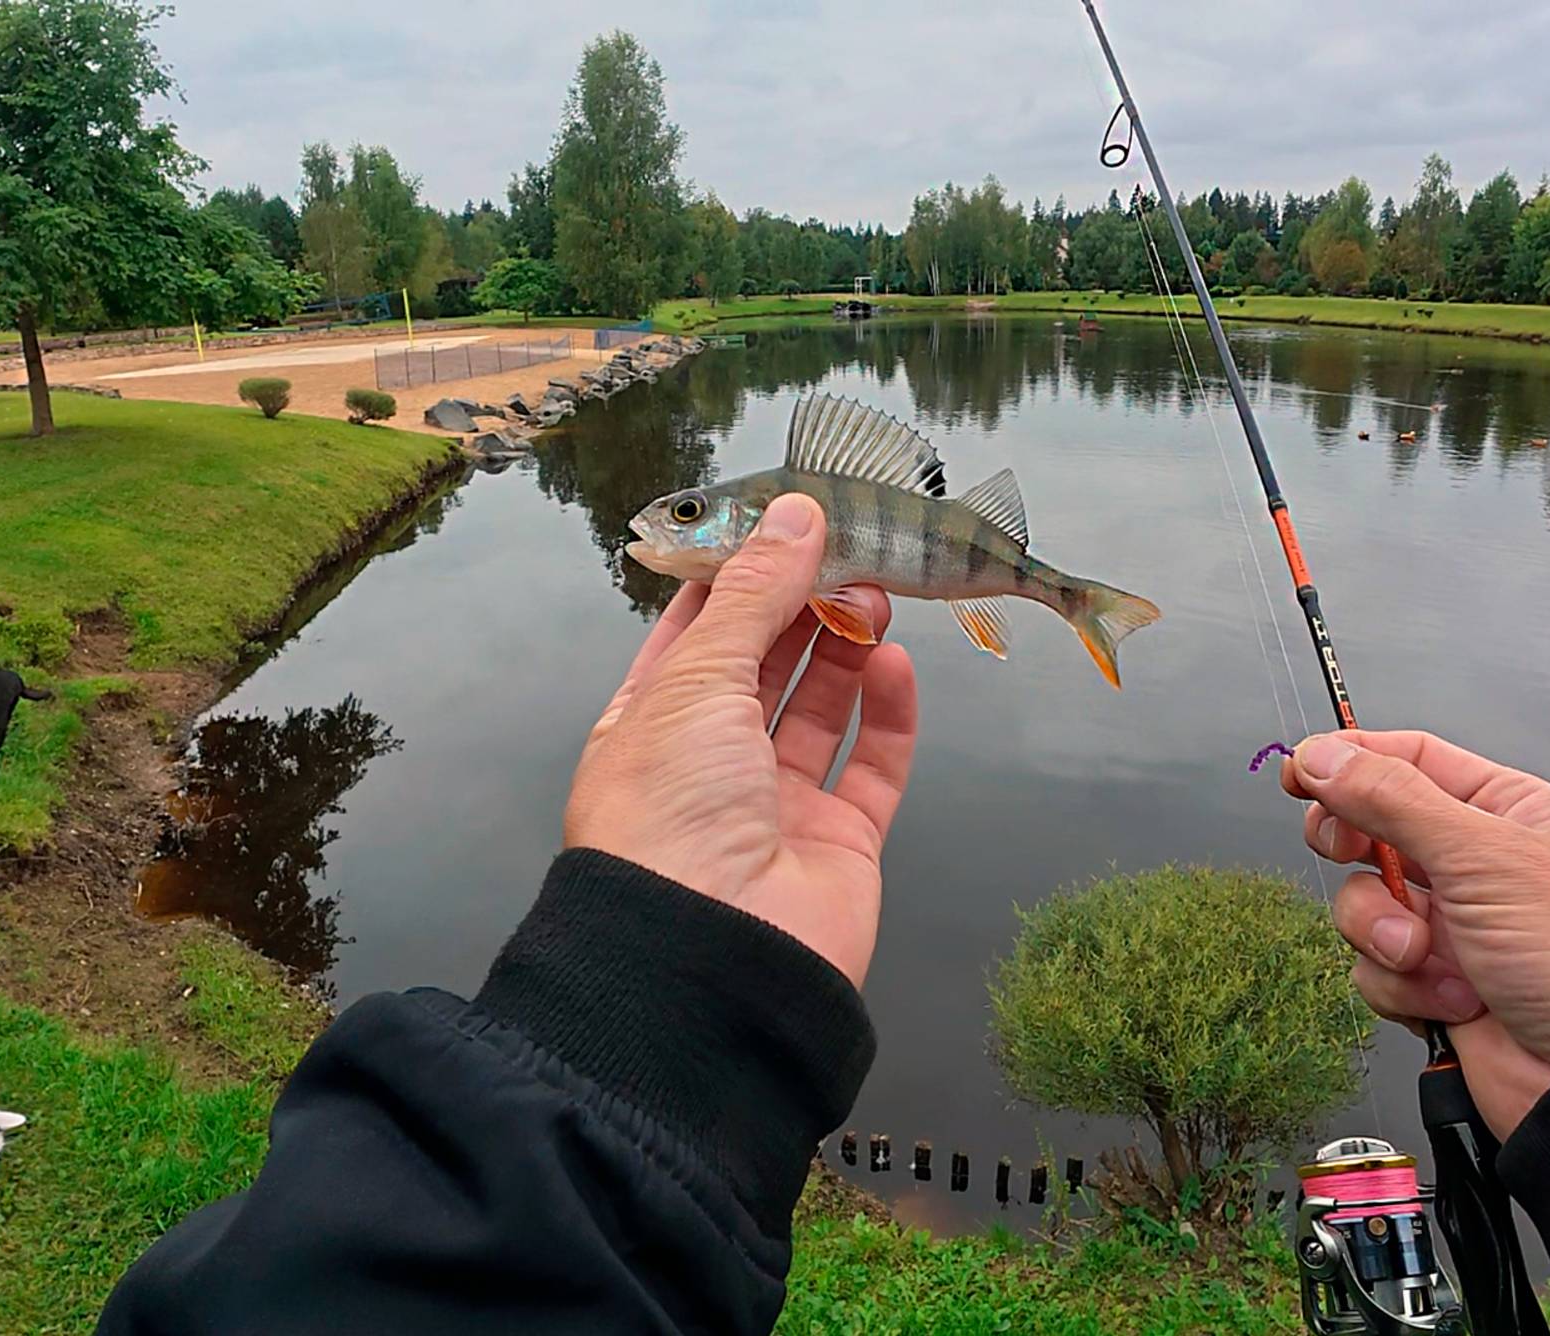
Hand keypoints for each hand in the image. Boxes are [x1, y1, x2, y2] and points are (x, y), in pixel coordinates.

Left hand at [564, 493, 917, 986]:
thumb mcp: (699, 679)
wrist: (710, 957)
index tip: (784, 522)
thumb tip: (795, 513)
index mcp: (651, 726)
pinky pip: (873, 765)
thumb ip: (756, 593)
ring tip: (879, 593)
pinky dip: (891, 713)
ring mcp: (776, 807)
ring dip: (849, 647)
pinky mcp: (841, 842)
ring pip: (822, 709)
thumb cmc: (670, 814)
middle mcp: (710, 765)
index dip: (739, 577)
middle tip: (849, 550)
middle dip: (805, 604)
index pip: (696, 634)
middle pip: (766, 665)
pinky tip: (898, 663)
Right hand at [1282, 730, 1549, 1135]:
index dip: (1351, 761)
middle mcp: (1479, 867)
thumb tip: (1325, 756)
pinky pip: (1375, 970)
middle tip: (1346, 849)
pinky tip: (1453, 999)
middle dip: (1354, 848)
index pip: (1413, 762)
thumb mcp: (1484, 856)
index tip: (1299, 768)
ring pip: (1365, 906)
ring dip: (1383, 932)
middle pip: (1375, 832)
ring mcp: (1456, 930)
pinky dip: (1402, 986)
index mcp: (1508, 812)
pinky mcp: (1437, 988)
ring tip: (1427, 954)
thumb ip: (1392, 800)